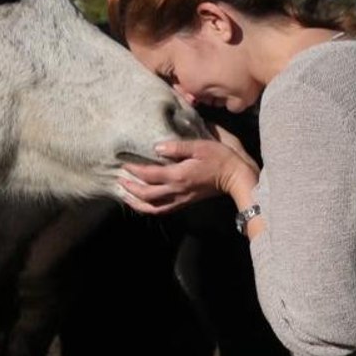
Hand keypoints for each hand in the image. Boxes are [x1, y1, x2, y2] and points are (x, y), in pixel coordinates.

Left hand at [119, 129, 258, 214]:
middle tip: (119, 180)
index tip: (124, 163)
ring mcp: (181, 199)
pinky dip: (150, 208)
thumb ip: (177, 148)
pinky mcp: (185, 202)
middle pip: (146, 195)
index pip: (149, 175)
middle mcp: (176, 190)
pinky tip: (145, 203)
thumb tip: (156, 148)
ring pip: (153, 207)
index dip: (134, 170)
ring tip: (126, 196)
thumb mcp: (199, 146)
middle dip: (130, 188)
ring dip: (137, 203)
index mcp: (178, 175)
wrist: (236, 177)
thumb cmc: (220, 158)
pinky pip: (163, 210)